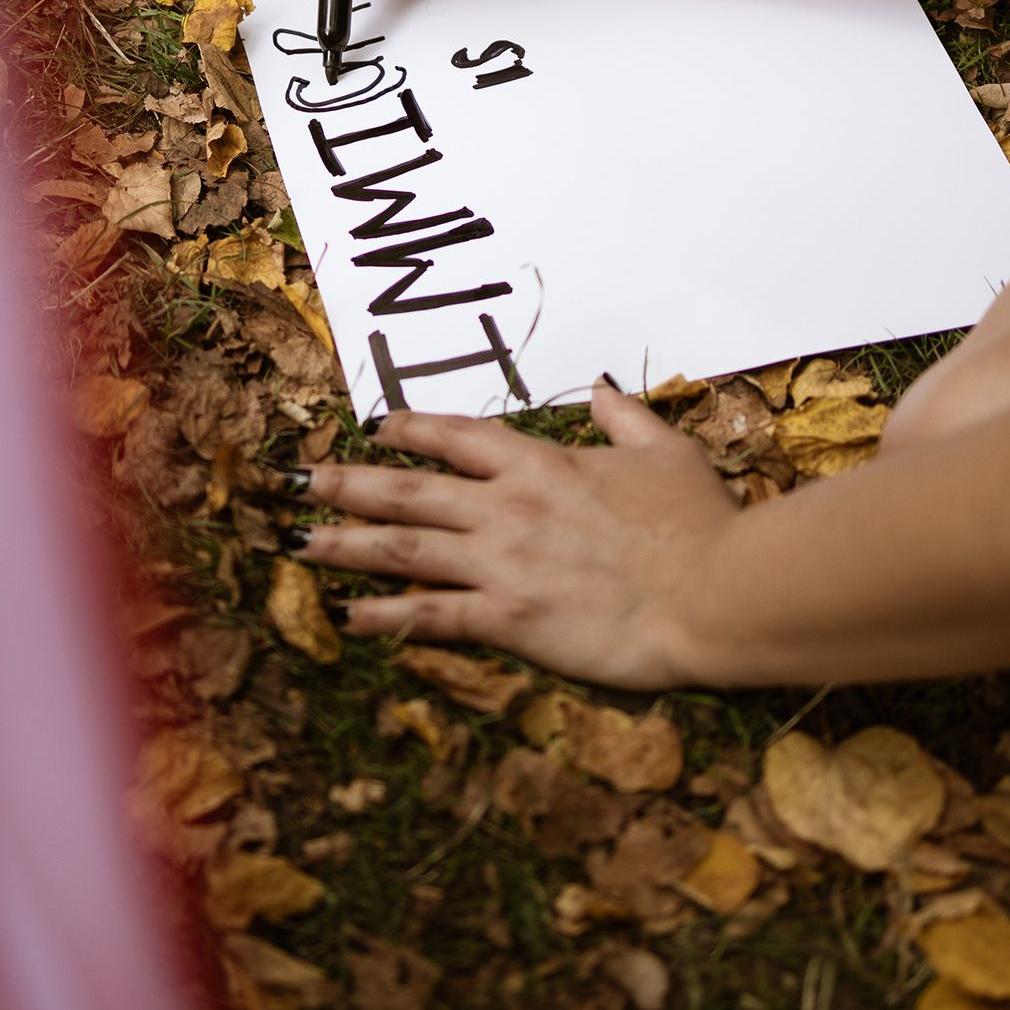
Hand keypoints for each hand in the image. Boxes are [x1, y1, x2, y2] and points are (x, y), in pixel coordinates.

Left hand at [292, 383, 739, 687]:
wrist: (715, 593)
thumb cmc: (700, 525)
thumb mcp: (666, 454)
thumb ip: (626, 420)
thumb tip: (601, 389)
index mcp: (542, 464)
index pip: (458, 436)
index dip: (410, 431)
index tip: (374, 429)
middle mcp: (507, 507)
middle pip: (408, 489)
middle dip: (345, 483)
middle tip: (295, 479)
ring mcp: (501, 563)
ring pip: (402, 547)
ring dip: (343, 543)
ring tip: (294, 541)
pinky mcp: (508, 619)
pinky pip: (430, 615)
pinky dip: (384, 615)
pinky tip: (347, 616)